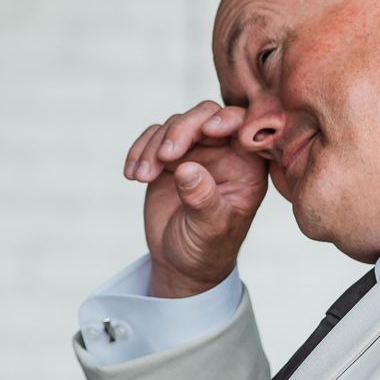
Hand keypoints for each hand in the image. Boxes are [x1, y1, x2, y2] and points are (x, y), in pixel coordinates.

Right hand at [124, 101, 268, 298]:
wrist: (180, 263)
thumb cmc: (207, 249)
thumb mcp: (209, 229)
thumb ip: (202, 199)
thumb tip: (187, 169)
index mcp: (247, 165)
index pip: (243, 127)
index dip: (227, 120)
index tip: (207, 131)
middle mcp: (224, 152)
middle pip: (205, 116)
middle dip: (182, 130)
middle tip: (164, 156)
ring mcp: (196, 152)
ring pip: (176, 124)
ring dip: (154, 146)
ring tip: (143, 176)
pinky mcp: (169, 157)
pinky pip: (152, 138)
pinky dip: (139, 151)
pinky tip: (132, 175)